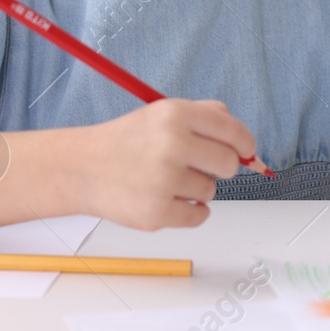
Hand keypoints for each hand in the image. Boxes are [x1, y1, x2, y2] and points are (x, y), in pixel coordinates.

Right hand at [82, 98, 257, 230]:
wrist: (82, 168)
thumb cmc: (126, 142)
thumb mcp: (162, 114)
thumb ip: (205, 117)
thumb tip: (247, 144)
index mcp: (174, 114)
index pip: (232, 130)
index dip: (245, 143)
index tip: (246, 152)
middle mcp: (170, 144)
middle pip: (228, 164)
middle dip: (220, 168)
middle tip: (198, 167)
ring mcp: (163, 180)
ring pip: (211, 192)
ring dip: (196, 189)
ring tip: (165, 180)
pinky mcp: (157, 212)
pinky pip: (199, 217)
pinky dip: (190, 212)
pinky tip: (167, 199)